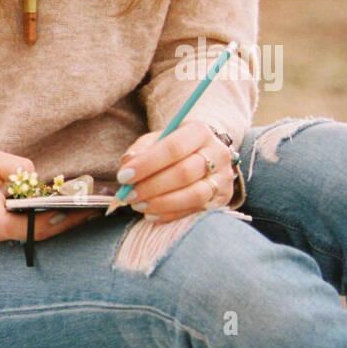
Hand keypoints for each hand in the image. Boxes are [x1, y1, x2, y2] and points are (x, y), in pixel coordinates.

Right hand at [0, 149, 97, 243]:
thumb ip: (17, 167)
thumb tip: (37, 177)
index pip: (36, 223)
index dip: (63, 217)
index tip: (85, 208)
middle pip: (38, 233)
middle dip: (66, 222)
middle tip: (91, 210)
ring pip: (31, 233)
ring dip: (55, 222)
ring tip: (79, 209)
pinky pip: (22, 229)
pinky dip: (40, 220)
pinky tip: (56, 209)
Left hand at [116, 121, 234, 222]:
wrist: (207, 154)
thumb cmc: (176, 148)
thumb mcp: (158, 140)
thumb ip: (141, 150)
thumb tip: (128, 164)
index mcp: (199, 132)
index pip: (173, 148)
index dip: (147, 164)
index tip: (124, 176)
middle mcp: (218, 154)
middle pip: (184, 173)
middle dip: (151, 187)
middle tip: (128, 196)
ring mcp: (223, 178)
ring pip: (194, 195)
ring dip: (161, 203)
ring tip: (138, 205)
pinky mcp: (222, 199)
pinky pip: (195, 211)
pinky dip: (170, 215)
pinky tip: (151, 215)